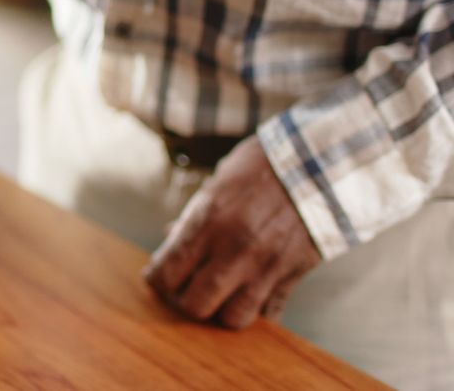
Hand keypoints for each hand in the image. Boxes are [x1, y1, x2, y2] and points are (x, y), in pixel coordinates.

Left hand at [142, 136, 321, 328]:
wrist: (322, 160)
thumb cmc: (264, 164)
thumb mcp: (218, 181)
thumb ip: (194, 214)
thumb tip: (171, 236)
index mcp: (207, 221)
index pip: (166, 273)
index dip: (156, 279)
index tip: (158, 275)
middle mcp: (233, 249)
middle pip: (195, 305)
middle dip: (183, 301)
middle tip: (184, 288)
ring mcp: (265, 266)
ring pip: (233, 318)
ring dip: (221, 311)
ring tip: (218, 295)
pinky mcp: (293, 274)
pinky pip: (270, 311)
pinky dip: (257, 310)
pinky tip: (249, 295)